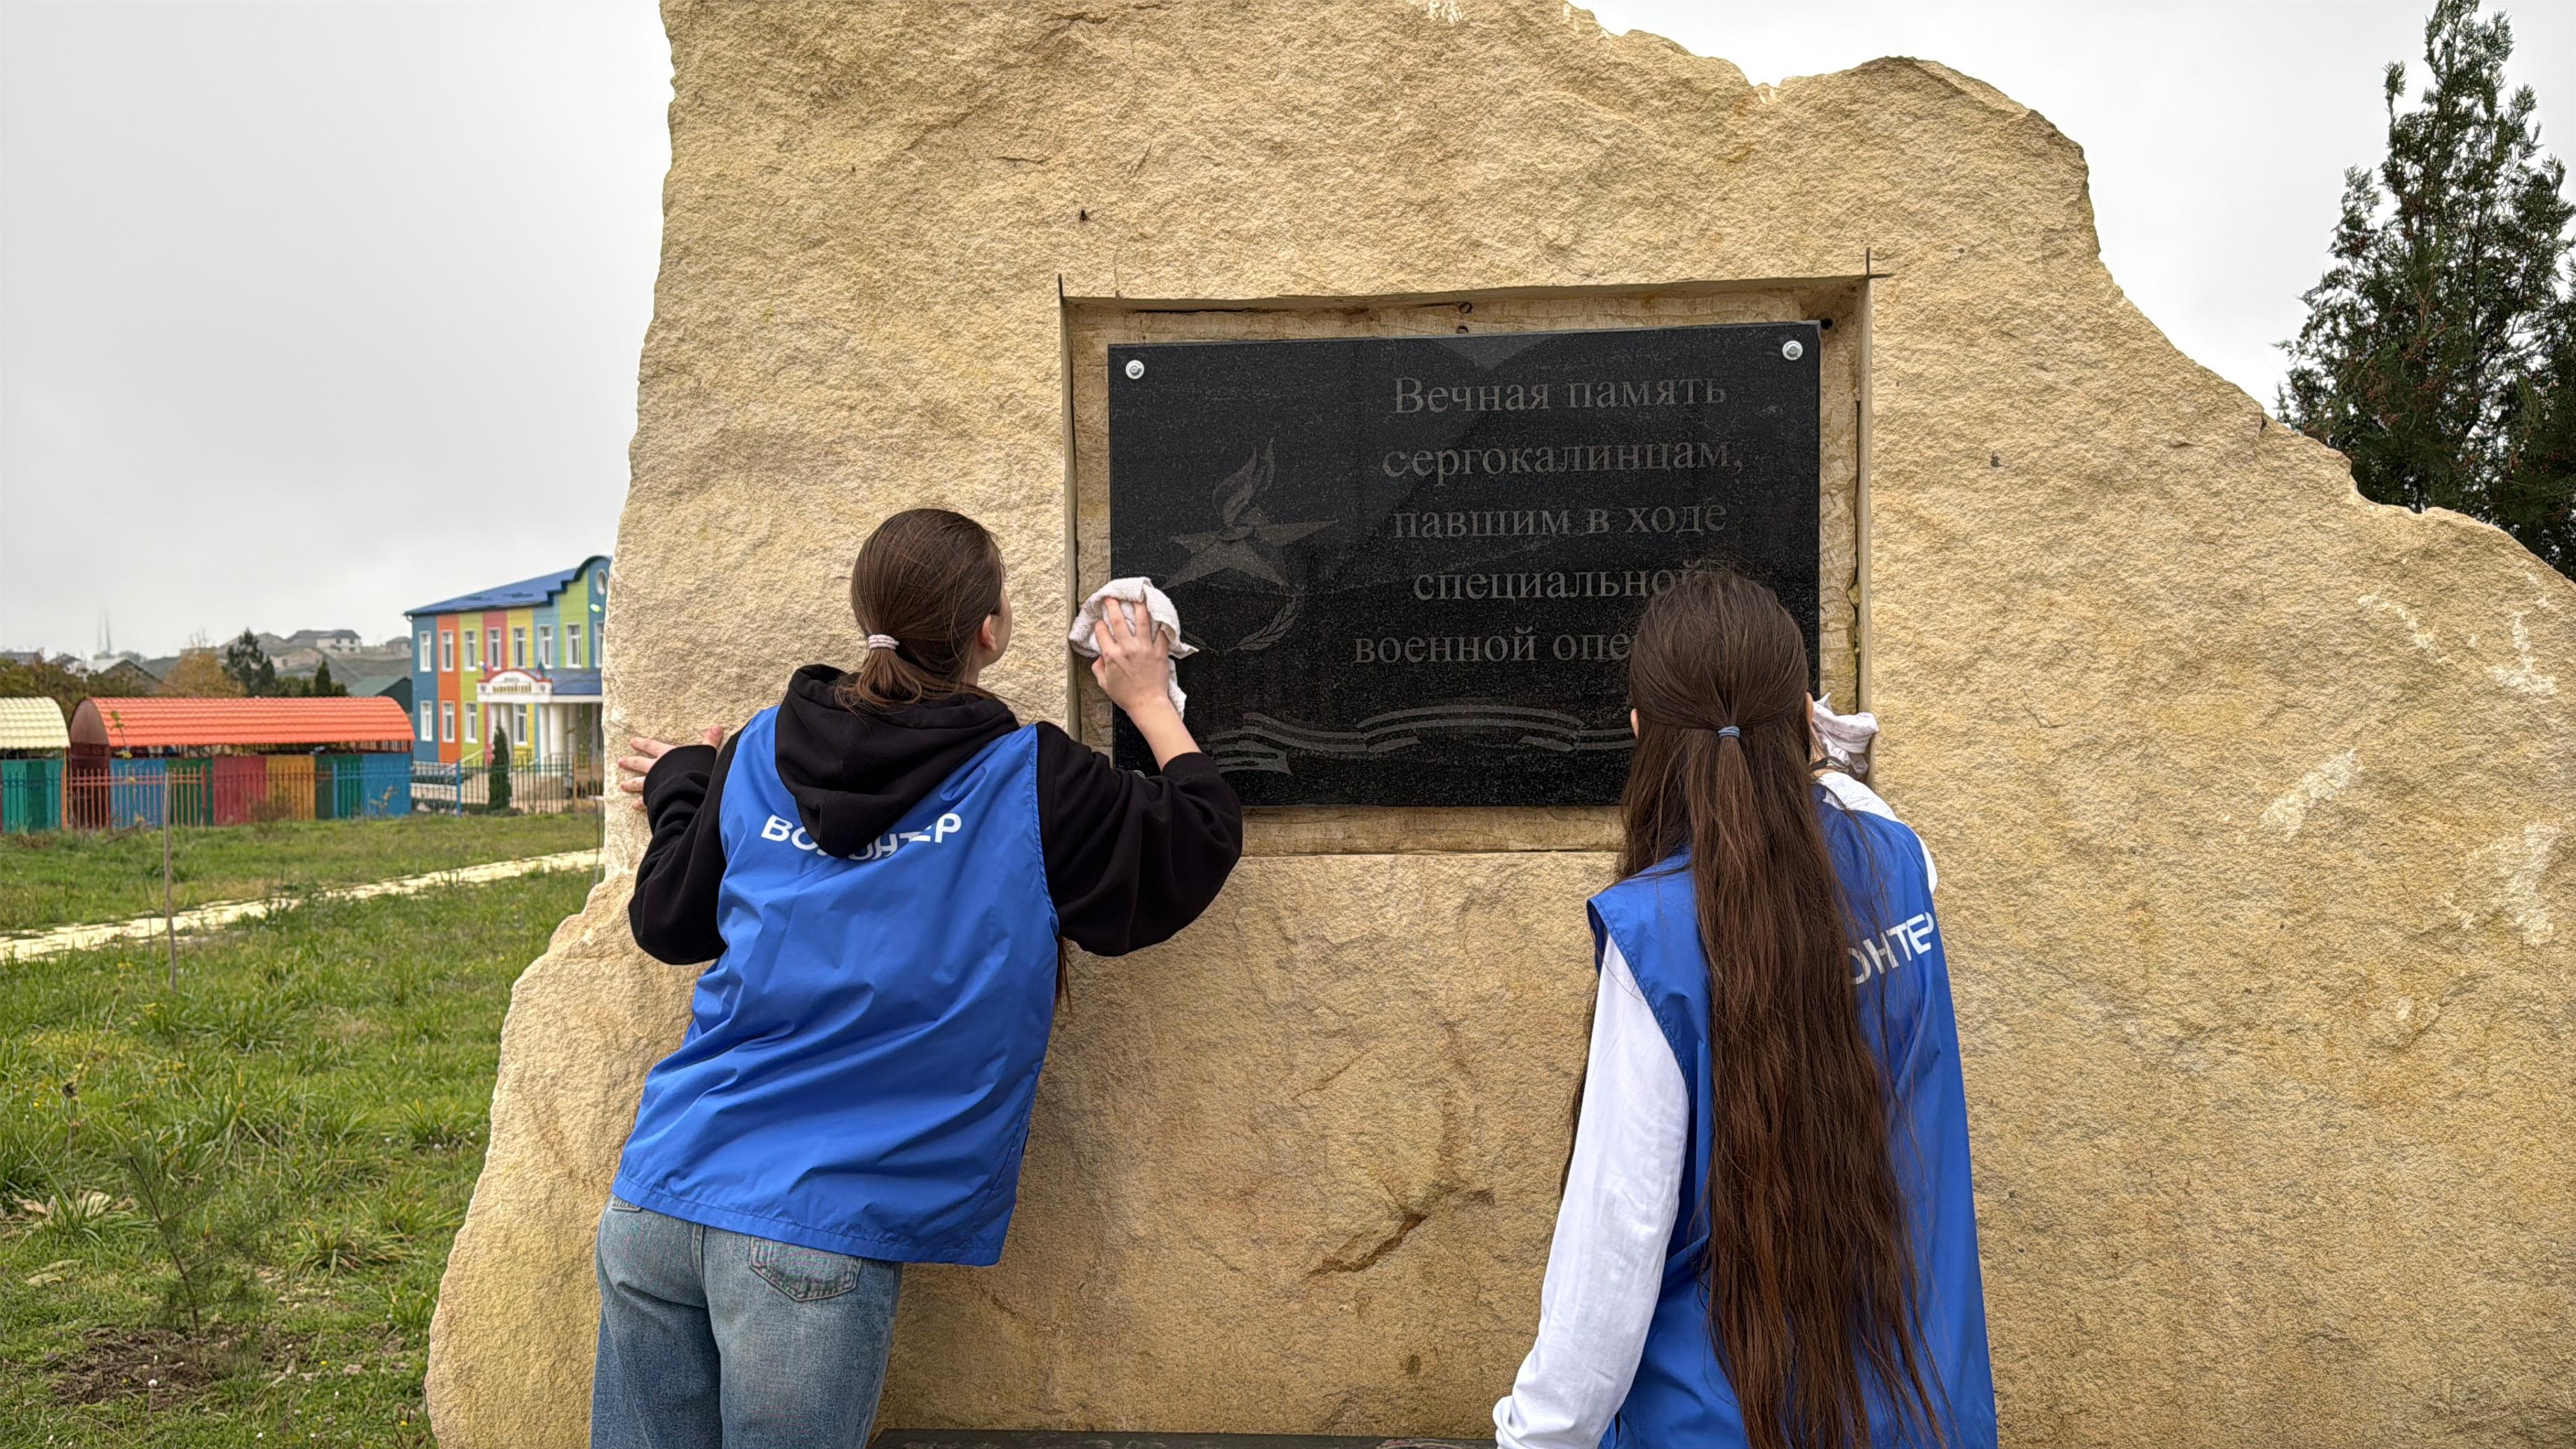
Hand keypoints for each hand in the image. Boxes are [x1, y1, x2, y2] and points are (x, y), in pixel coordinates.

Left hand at [617, 727, 722, 811]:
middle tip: (620, 762)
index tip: (633, 741)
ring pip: (639, 783)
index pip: (652, 746)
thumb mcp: (705, 752)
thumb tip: (717, 726)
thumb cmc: (696, 769)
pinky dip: (640, 803)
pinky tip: (634, 805)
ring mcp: (654, 784)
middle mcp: (657, 768)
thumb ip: (710, 741)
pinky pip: (645, 801)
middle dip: (630, 762)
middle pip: (640, 764)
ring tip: (622, 785)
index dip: (642, 743)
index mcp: (667, 755)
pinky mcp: (655, 797)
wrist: (688, 788)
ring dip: (630, 784)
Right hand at [1089, 598, 1175, 717]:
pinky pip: (1161, 633)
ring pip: (1142, 620)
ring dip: (1138, 606)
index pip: (1102, 632)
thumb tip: (1099, 657)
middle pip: (1118, 620)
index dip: (1099, 624)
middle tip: (1112, 598)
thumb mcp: (1104, 684)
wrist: (1147, 704)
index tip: (1100, 622)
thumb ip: (1098, 668)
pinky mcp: (1159, 651)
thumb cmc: (1127, 696)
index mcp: (1112, 656)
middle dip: (1113, 605)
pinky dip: (1160, 623)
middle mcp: (1127, 648)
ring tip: (1137, 598)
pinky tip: (1158, 614)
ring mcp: (1144, 648)